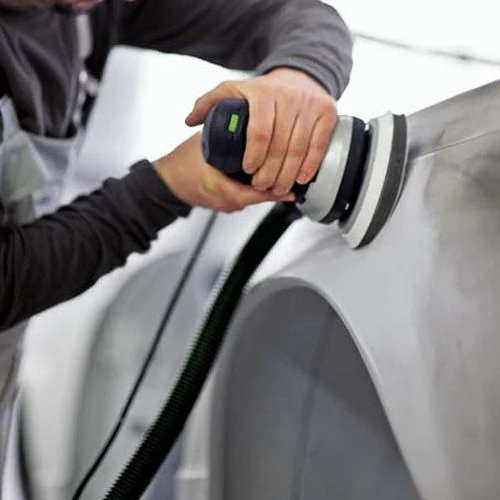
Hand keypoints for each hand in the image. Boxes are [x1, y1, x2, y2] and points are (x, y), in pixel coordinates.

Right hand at [153, 133, 293, 212]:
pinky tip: (264, 180)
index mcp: (220, 186)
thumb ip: (224, 131)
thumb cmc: (182, 165)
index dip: (273, 185)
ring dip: (267, 189)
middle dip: (275, 187)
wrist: (167, 183)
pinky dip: (256, 191)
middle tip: (291, 178)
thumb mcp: (203, 143)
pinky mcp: (226, 206)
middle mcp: (226, 200)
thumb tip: (246, 116)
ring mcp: (226, 206)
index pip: (254, 191)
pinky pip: (247, 199)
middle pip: (259, 197)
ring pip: (254, 199)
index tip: (288, 179)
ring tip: (282, 177)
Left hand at [186, 68, 337, 195]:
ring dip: (288, 175)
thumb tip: (190, 121)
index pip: (259, 131)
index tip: (249, 170)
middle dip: (270, 172)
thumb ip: (209, 104)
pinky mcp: (327, 113)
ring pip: (299, 149)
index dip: (254, 156)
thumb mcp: (233, 90)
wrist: (299, 78)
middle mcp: (288, 96)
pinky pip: (319, 145)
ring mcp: (310, 105)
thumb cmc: (263, 92)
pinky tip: (300, 178)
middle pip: (279, 145)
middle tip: (262, 185)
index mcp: (262, 92)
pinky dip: (310, 166)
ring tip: (277, 187)